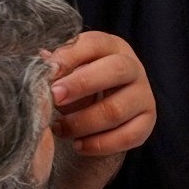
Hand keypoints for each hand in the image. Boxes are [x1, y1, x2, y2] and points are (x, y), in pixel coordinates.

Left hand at [49, 30, 157, 154]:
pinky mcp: (147, 122)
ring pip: (116, 109)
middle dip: (81, 84)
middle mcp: (133, 67)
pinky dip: (99, 144)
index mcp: (110, 47)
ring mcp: (143, 95)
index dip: (69, 57)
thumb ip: (56, 67)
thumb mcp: (65, 73)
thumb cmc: (76, 88)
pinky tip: (78, 145)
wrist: (95, 119)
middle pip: (116, 70)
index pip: (94, 43)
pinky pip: (127, 136)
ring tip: (59, 128)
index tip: (47, 73)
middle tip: (54, 98)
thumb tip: (42, 61)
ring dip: (83, 122)